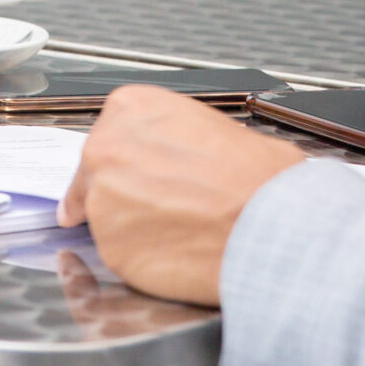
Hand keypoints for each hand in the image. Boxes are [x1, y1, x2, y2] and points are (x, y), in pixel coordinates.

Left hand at [57, 86, 305, 304]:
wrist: (268, 223)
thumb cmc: (256, 176)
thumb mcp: (213, 125)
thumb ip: (172, 136)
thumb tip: (170, 154)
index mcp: (131, 108)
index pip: (109, 134)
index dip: (125, 159)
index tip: (133, 172)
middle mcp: (105, 149)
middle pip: (96, 174)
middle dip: (121, 192)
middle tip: (159, 206)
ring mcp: (101, 201)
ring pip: (105, 217)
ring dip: (132, 226)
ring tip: (179, 228)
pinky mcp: (109, 248)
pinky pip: (119, 253)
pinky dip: (141, 257)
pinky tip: (176, 250)